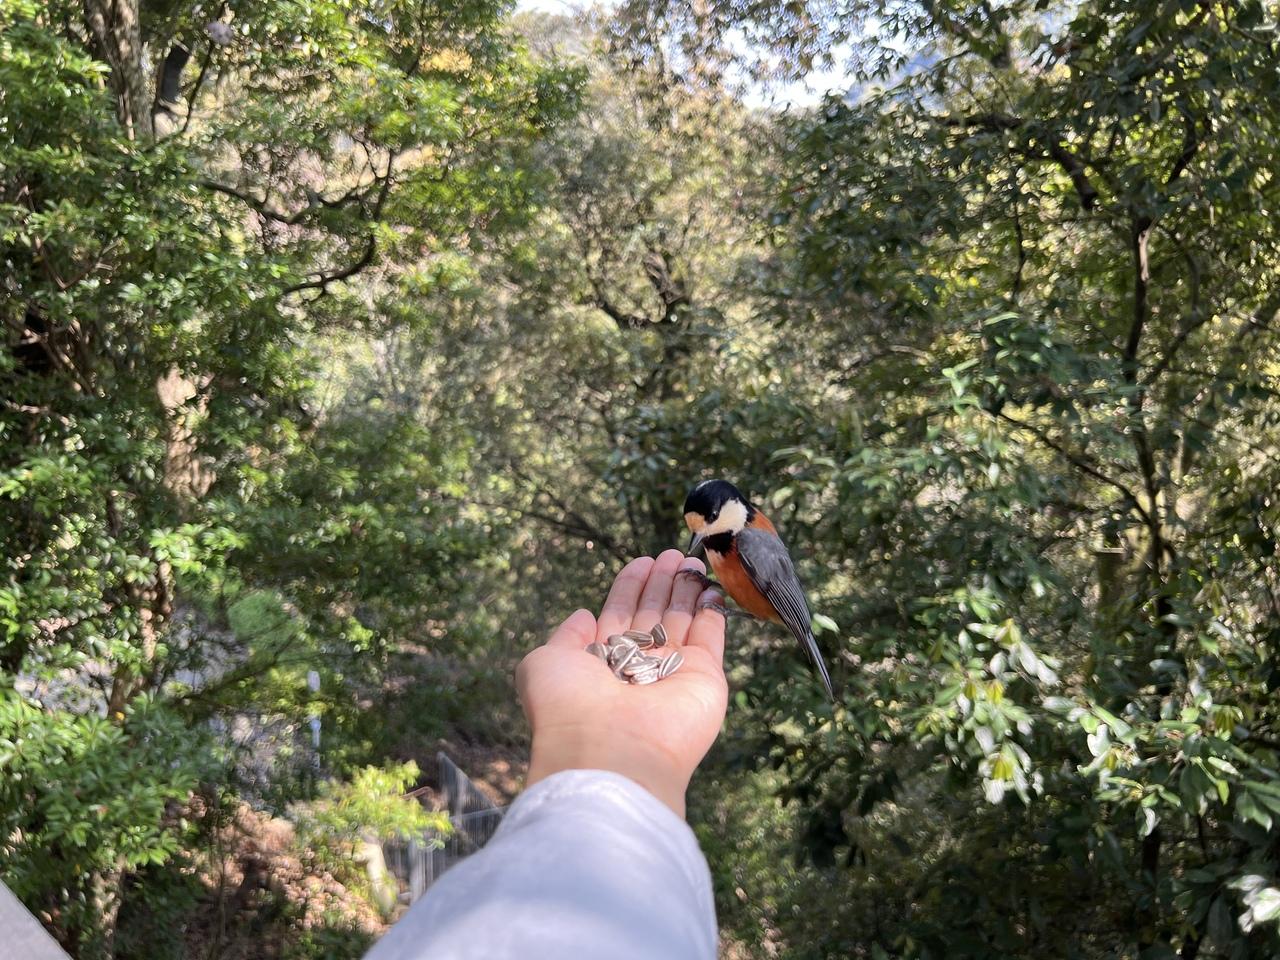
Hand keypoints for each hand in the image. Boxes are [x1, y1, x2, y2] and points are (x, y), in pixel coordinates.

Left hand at [517, 549, 728, 816]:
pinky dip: (714, 611)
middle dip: (662, 582)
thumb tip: (582, 614)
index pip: (620, 614)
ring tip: (692, 560)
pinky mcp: (706, 678)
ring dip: (688, 590)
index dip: (630, 585)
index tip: (642, 560)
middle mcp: (639, 667)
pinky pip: (711, 637)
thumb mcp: (545, 662)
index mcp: (602, 662)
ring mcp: (674, 673)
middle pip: (654, 613)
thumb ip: (565, 636)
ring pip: (683, 620)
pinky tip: (713, 587)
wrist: (609, 752)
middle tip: (673, 553)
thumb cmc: (568, 707)